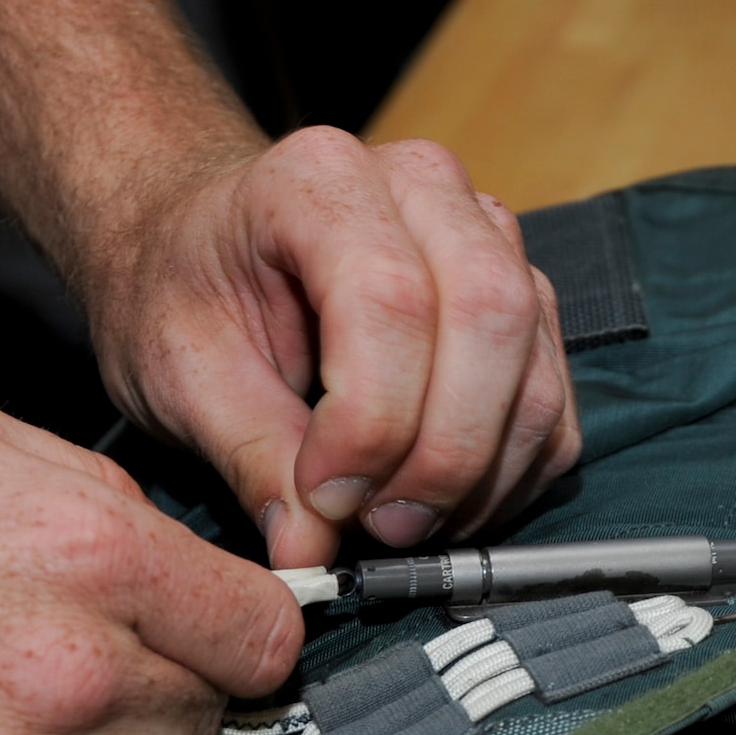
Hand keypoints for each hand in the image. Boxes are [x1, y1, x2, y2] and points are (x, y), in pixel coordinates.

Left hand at [85, 128, 582, 567]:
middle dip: (443, 454)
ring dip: (479, 478)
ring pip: (533, 371)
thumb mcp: (183, 372)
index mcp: (320, 179)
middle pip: (489, 319)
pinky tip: (440, 508)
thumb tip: (311, 556)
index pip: (389, 298)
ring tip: (398, 527)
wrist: (205, 251)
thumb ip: (251, 457)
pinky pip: (552, 404)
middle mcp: (424, 187)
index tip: (324, 499)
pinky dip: (509, 477)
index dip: (370, 421)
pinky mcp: (523, 300)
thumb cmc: (186, 292)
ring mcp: (489, 237)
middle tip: (378, 530)